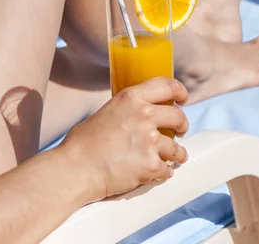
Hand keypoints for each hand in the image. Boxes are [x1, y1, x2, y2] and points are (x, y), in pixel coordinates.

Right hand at [57, 77, 189, 202]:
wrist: (75, 169)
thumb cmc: (82, 144)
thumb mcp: (107, 111)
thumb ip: (127, 110)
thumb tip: (140, 114)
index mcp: (132, 98)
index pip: (168, 86)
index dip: (180, 92)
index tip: (183, 99)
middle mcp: (144, 115)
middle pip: (178, 116)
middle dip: (182, 125)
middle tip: (180, 131)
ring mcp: (150, 140)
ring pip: (177, 148)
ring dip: (177, 154)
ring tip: (174, 158)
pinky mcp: (151, 165)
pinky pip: (167, 170)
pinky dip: (163, 173)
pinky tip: (157, 173)